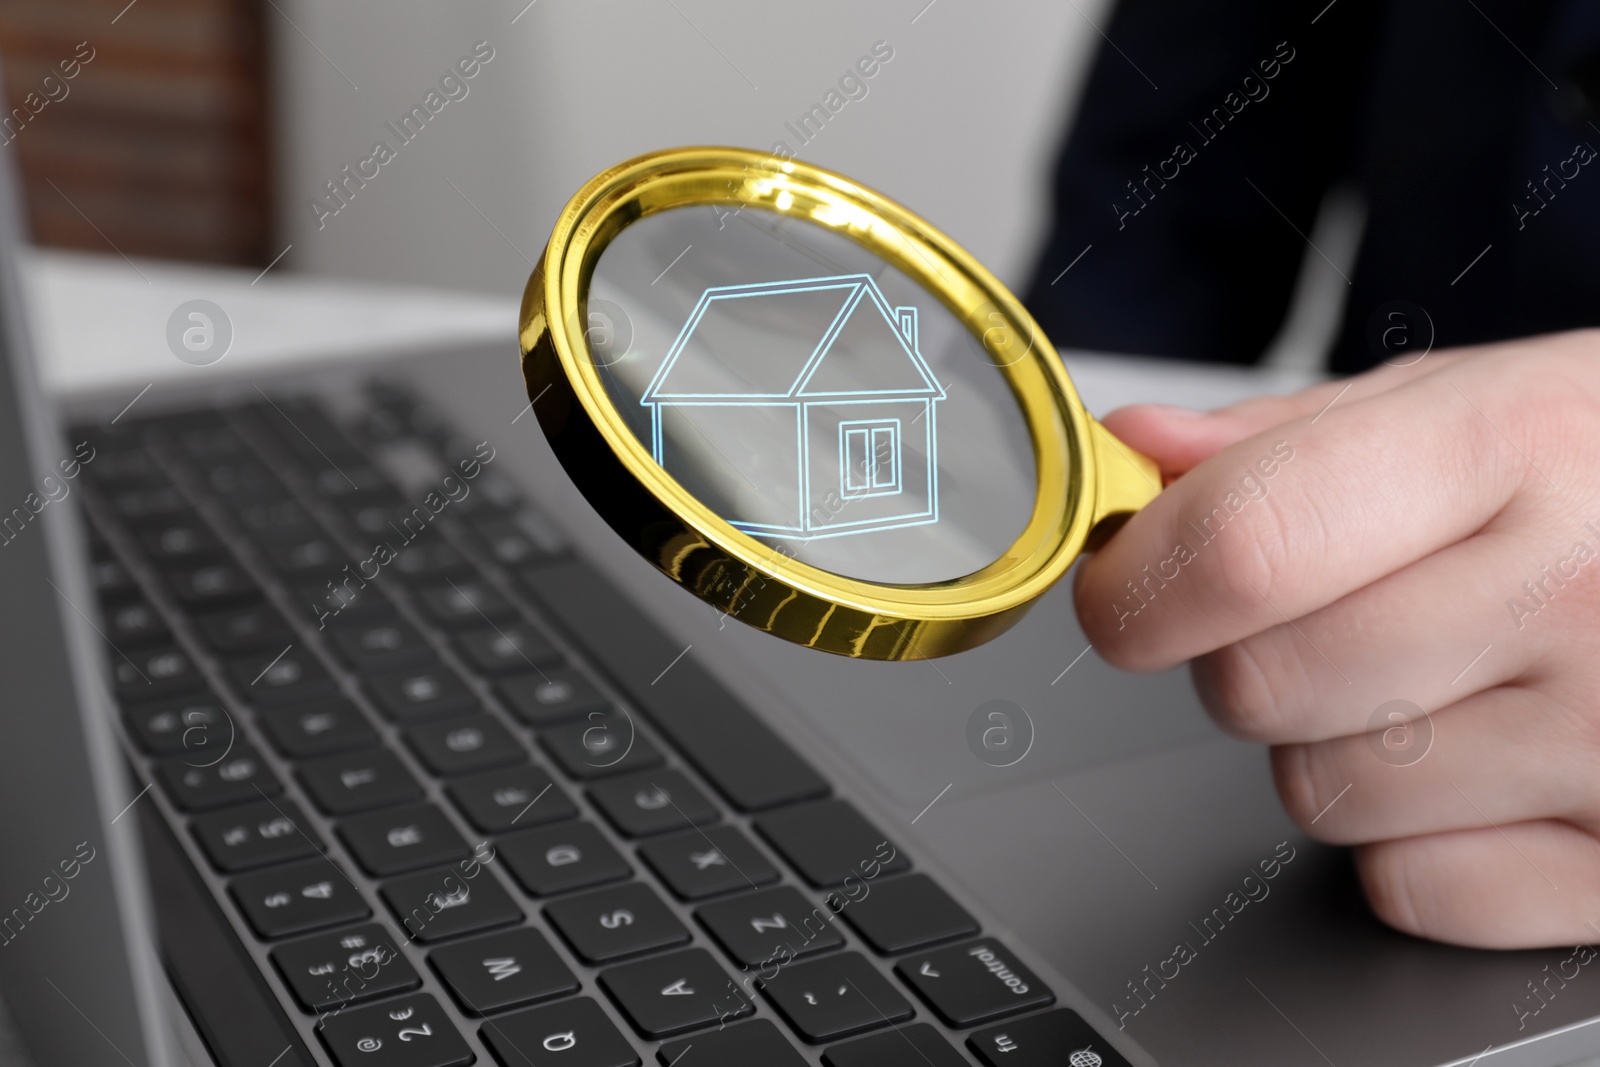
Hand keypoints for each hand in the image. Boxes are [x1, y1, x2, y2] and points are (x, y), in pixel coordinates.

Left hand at [1075, 330, 1599, 948]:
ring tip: (1444, 674)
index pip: (1248, 545)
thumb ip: (1291, 439)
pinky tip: (1494, 759)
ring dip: (1337, 744)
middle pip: (1258, 687)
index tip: (1124, 586)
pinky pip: (1413, 887)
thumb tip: (1138, 452)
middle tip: (1336, 613)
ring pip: (1320, 794)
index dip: (1140, 579)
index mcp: (1519, 449)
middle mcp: (1578, 598)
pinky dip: (1419, 839)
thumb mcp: (1480, 403)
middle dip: (1250, 656)